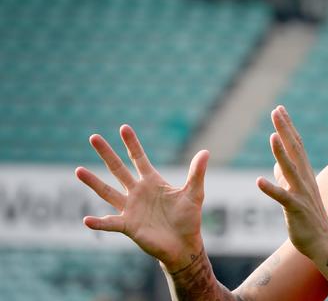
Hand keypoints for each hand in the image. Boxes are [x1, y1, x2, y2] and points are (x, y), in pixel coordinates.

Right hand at [76, 125, 208, 271]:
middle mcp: (138, 192)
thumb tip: (205, 152)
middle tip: (93, 137)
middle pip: (118, 169)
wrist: (184, 245)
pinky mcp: (129, 226)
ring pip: (107, 192)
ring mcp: (131, 209)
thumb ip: (196, 173)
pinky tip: (86, 219)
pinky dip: (99, 223)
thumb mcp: (194, 193)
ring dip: (93, 182)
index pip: (139, 159)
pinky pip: (111, 223)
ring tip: (78, 170)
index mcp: (152, 182)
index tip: (124, 127)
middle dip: (107, 154)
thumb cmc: (188, 218)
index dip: (132, 144)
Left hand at [256, 106, 327, 257]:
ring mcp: (301, 193)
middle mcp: (304, 179)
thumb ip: (287, 177)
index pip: (296, 145)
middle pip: (294, 150)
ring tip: (272, 137)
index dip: (288, 127)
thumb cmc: (308, 217)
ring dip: (281, 153)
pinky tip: (258, 181)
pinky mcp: (296, 209)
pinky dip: (271, 189)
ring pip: (291, 170)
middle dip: (285, 130)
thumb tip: (276, 164)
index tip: (280, 109)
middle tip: (276, 111)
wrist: (323, 242)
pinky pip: (282, 197)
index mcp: (304, 173)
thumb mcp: (296, 192)